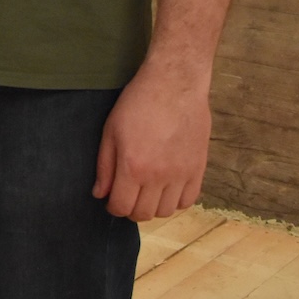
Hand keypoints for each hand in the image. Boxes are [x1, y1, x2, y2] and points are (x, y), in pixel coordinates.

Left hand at [93, 62, 212, 220]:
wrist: (174, 84)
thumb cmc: (138, 102)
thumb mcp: (111, 130)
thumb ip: (105, 165)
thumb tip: (100, 193)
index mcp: (133, 167)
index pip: (121, 207)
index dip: (113, 206)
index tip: (112, 198)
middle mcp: (158, 176)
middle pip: (143, 214)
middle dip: (131, 208)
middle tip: (128, 193)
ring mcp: (181, 174)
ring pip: (166, 211)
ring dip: (153, 206)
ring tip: (148, 190)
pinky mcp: (198, 169)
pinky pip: (187, 201)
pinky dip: (176, 200)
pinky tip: (167, 187)